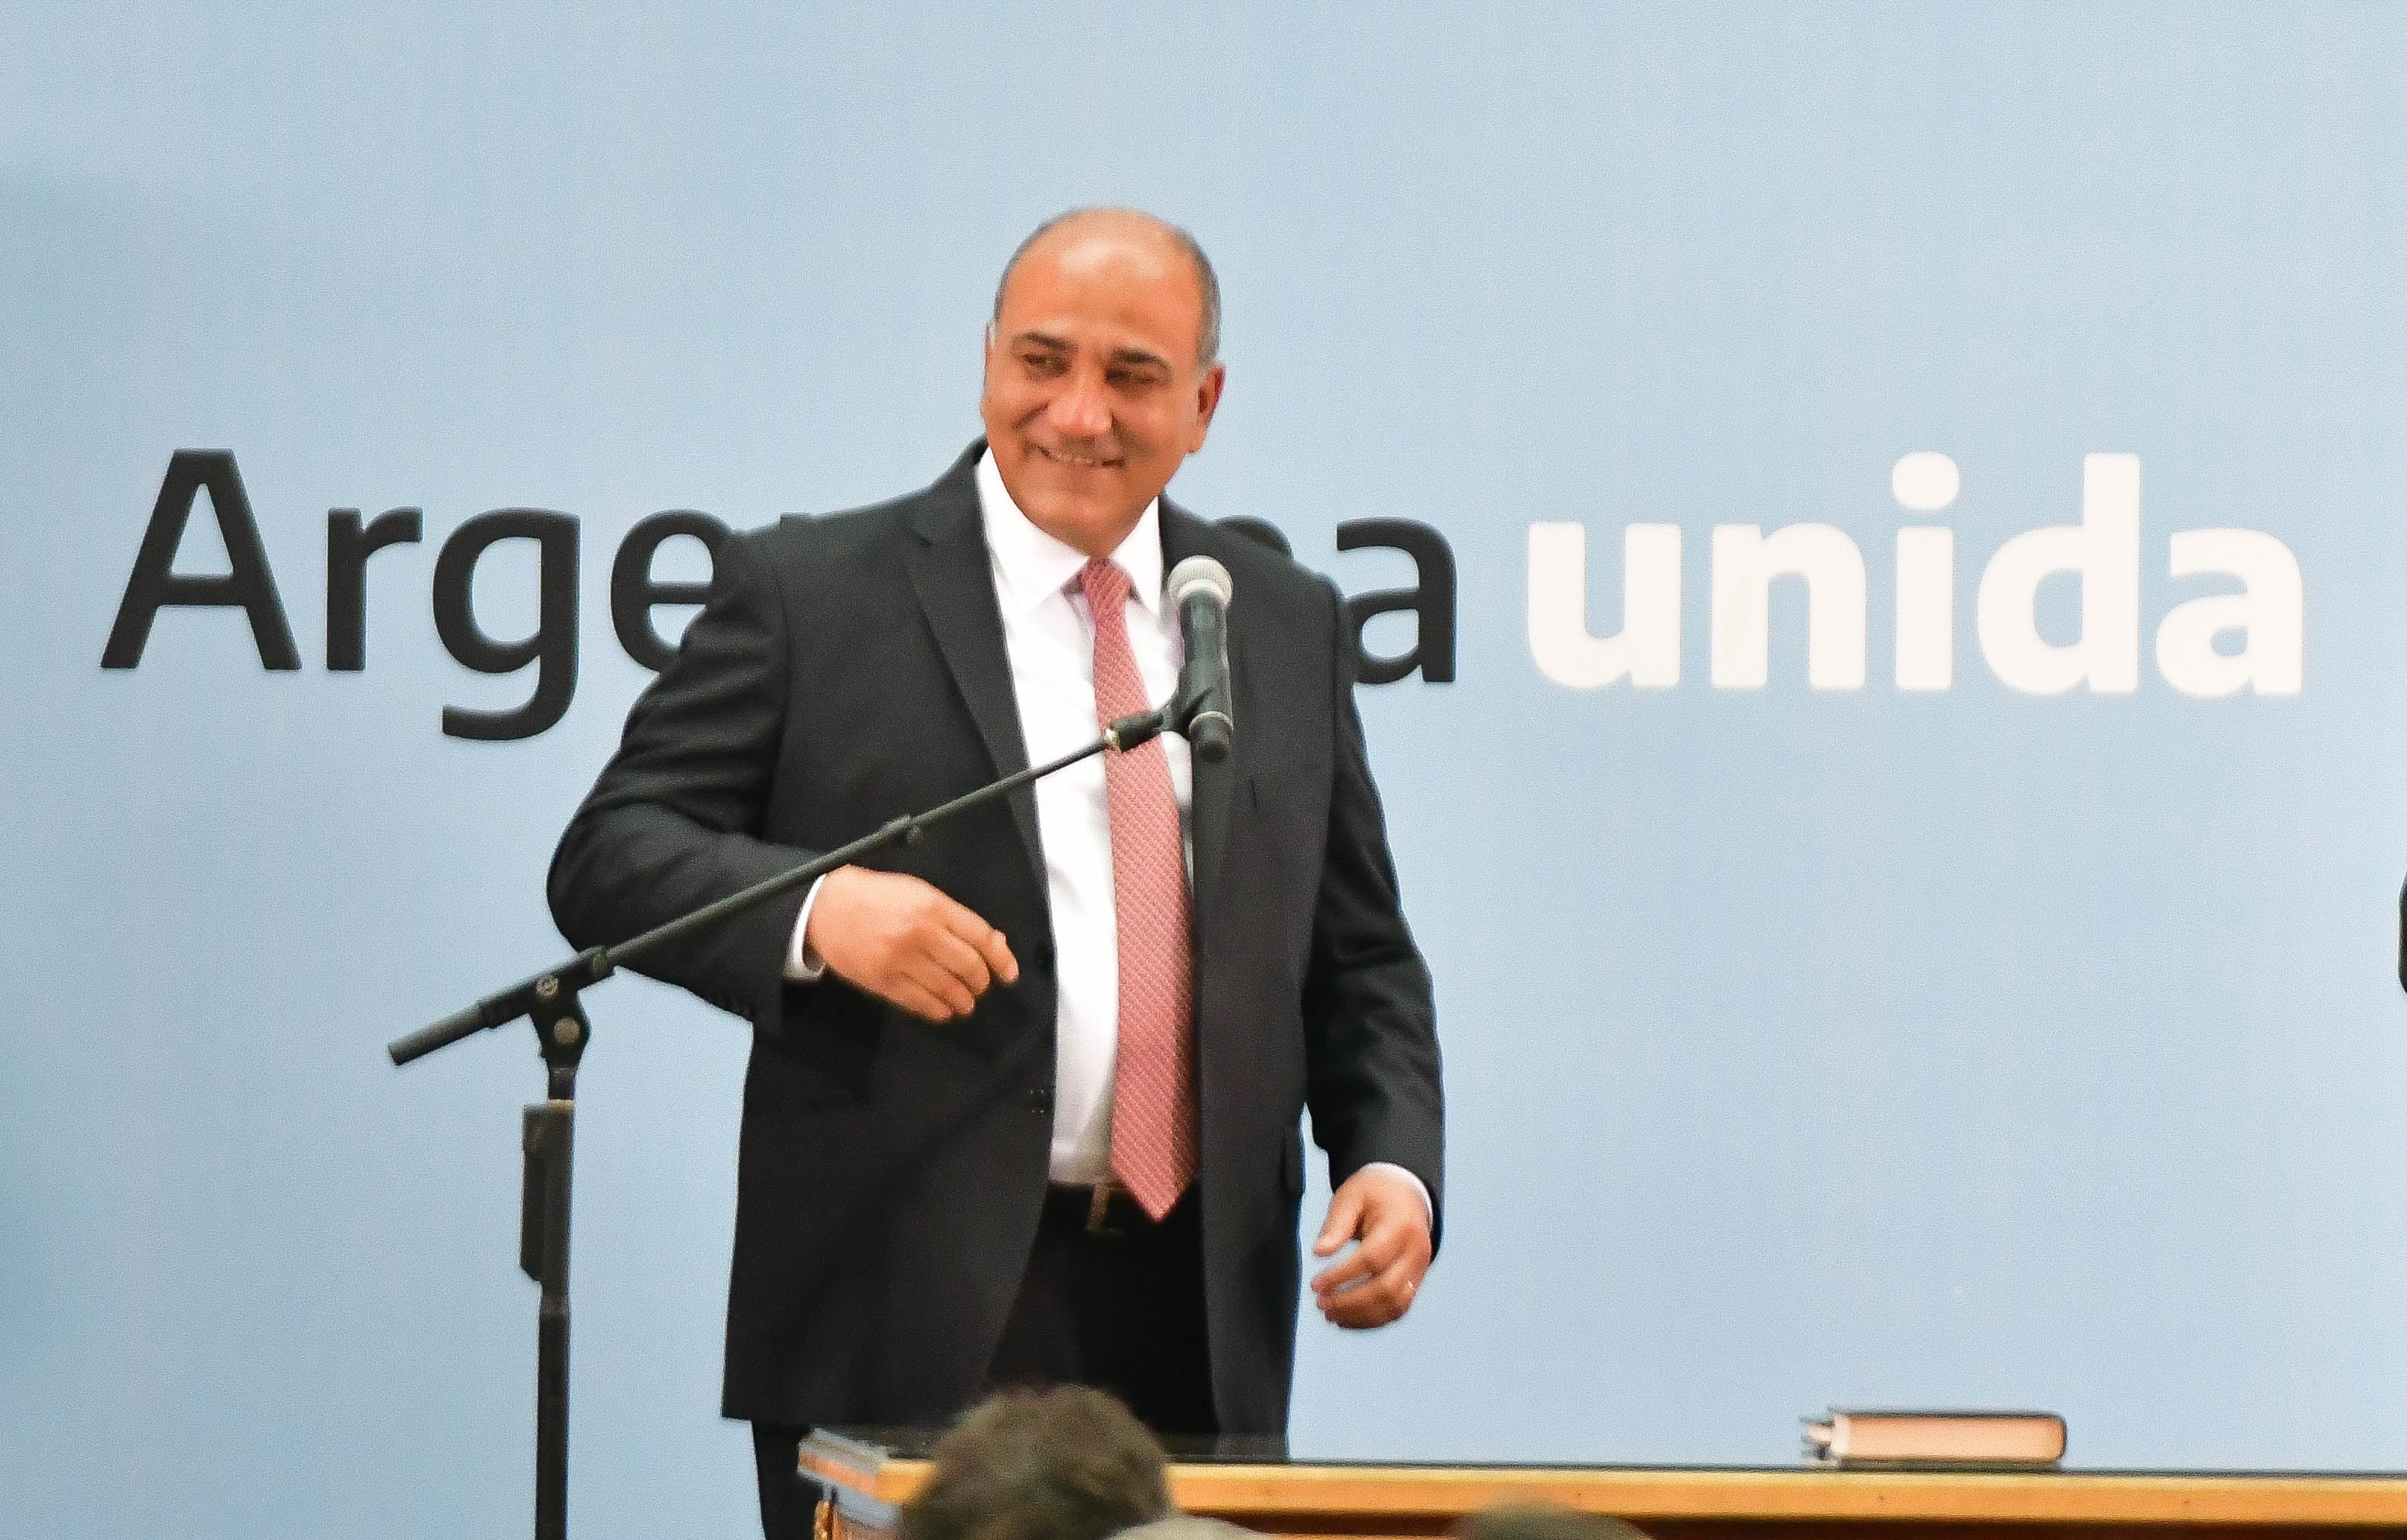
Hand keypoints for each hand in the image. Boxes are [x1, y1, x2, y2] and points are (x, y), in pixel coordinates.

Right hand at [804, 866, 1018, 1021]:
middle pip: (967, 966)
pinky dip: (938, 1010)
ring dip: (963, 1000)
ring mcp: (900, 959)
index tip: (1010, 974)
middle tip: (982, 987)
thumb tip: (994, 942)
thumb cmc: (879, 897)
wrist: (828, 907)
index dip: (1001, 959)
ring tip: (966, 1003)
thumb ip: (956, 918)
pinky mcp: (882, 980)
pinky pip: (919, 1002)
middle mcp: (921, 933)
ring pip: (946, 988)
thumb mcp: (921, 894)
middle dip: (981, 982)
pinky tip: (945, 1010)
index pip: (980, 937)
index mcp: (934, 907)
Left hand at [1309, 1166, 1431, 1328]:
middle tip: (1321, 1302)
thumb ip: (1336, 1225)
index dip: (1342, 1275)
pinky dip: (1371, 1319)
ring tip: (1330, 1314)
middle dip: (1350, 1302)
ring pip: (1394, 1306)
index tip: (1315, 1284)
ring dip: (1360, 1316)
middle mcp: (1417, 1251)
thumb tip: (1319, 1252)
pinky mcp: (1415, 1282)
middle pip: (1386, 1288)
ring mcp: (1420, 1270)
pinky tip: (1345, 1318)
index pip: (1372, 1259)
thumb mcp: (1351, 1197)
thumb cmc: (1374, 1193)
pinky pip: (1397, 1309)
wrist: (1406, 1193)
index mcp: (1401, 1225)